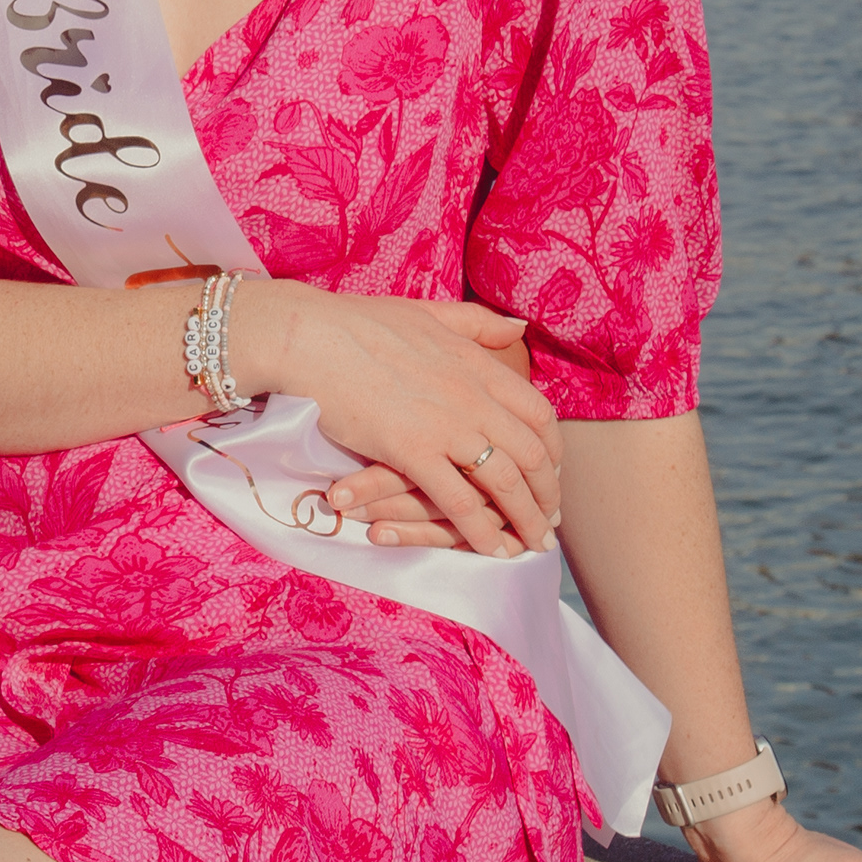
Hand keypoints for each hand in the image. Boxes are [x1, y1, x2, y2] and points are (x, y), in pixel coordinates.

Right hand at [236, 287, 560, 555]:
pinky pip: (459, 501)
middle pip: (532, 453)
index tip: (552, 473)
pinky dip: (481, 530)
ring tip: (533, 544)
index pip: (538, 413)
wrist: (309, 337)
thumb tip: (519, 328)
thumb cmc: (359, 323)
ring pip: (505, 481)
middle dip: (548, 493)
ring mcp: (445, 425)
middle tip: (550, 520)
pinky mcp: (411, 452)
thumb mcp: (430, 313)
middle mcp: (472, 396)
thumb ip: (477, 324)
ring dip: (525, 518)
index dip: (553, 450)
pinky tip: (491, 549)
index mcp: (477, 364)